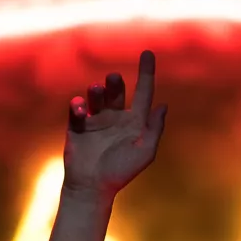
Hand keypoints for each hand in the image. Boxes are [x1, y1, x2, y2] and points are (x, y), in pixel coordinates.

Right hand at [63, 50, 167, 198]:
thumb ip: (154, 129)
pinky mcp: (78, 126)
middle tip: (114, 78)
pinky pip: (77, 109)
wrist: (93, 188)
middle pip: (117, 92)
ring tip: (96, 90)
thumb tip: (163, 105)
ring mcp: (96, 121)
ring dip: (97, 91)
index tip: (148, 53)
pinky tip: (80, 108)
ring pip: (97, 96)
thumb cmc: (121, 172)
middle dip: (115, 83)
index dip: (146, 73)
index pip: (143, 93)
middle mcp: (116, 117)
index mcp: (135, 122)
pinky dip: (78, 105)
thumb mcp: (145, 152)